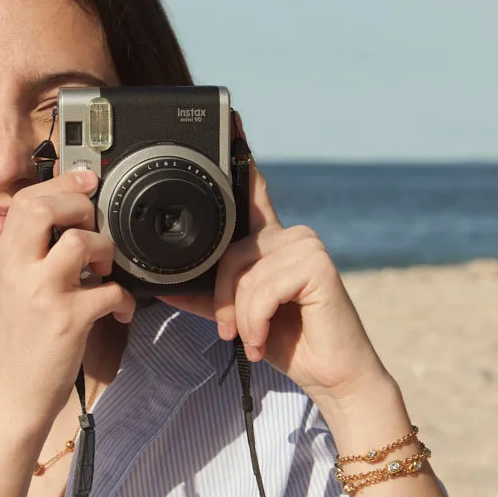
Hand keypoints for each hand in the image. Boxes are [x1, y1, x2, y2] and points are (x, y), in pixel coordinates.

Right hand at [0, 169, 135, 421]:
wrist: (7, 397)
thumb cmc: (14, 347)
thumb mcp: (11, 292)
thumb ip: (31, 259)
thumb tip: (70, 231)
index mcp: (4, 260)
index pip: (26, 201)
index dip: (61, 183)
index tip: (86, 182)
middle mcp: (18, 270)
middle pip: (46, 208)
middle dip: (81, 206)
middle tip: (93, 227)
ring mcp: (42, 294)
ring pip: (82, 243)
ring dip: (106, 252)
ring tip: (105, 274)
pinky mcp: (68, 321)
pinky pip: (111, 291)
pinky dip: (125, 300)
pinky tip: (120, 313)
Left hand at [157, 114, 390, 410]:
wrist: (332, 374)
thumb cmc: (290, 342)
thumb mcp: (239, 317)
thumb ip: (207, 297)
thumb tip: (165, 288)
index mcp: (272, 242)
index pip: (254, 195)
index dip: (243, 159)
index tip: (234, 122)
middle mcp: (291, 236)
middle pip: (230, 252)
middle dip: (223, 298)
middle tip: (229, 332)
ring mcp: (306, 245)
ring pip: (244, 273)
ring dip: (241, 317)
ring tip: (253, 340)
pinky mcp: (317, 264)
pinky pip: (262, 288)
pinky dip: (257, 321)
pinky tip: (267, 339)